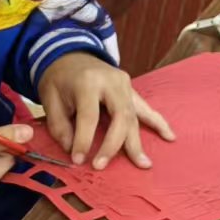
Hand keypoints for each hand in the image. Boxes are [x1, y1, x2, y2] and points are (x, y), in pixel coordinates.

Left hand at [37, 52, 174, 168]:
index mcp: (88, 82)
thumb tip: (72, 149)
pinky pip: (146, 108)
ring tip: (144, 164)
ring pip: (134, 116)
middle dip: (112, 145)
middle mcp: (111, 82)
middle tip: (102, 166)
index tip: (78, 160)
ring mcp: (125, 85)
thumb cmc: (58, 78)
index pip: (90, 116)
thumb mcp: (49, 98)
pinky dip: (158, 123)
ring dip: (137, 142)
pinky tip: (169, 136)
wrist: (70, 54)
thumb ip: (59, 125)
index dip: (84, 140)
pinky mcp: (131, 89)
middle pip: (119, 117)